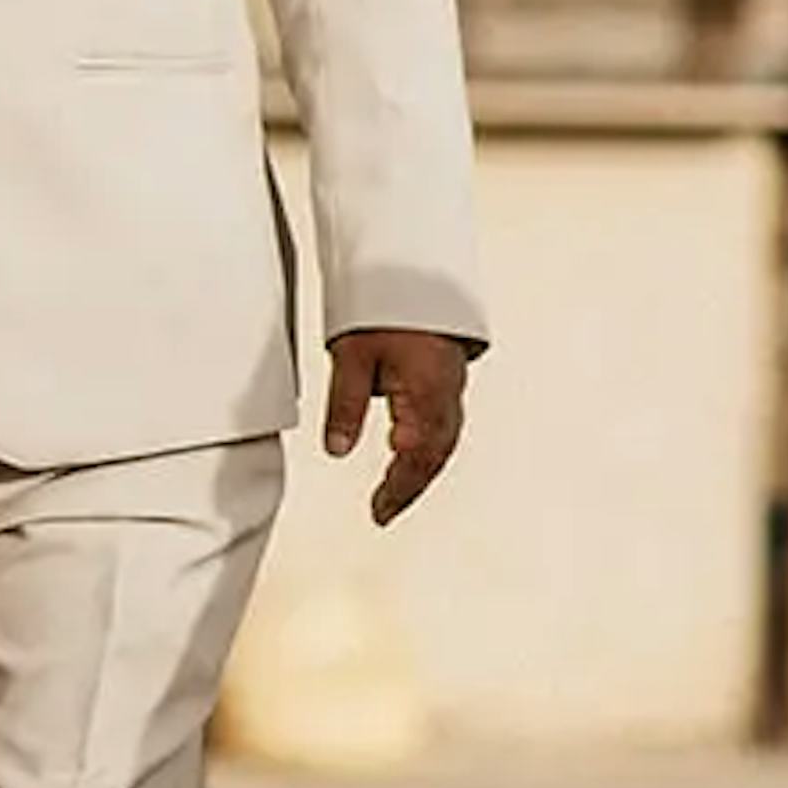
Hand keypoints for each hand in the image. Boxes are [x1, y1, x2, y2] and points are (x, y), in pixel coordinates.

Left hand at [324, 328, 472, 527]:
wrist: (417, 274)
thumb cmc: (384, 309)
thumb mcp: (351, 357)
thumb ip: (345, 406)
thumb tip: (336, 450)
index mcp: (425, 393)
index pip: (415, 456)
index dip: (398, 487)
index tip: (379, 511)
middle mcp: (446, 396)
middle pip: (433, 456)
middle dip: (408, 487)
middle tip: (383, 512)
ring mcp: (452, 390)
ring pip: (442, 443)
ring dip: (419, 472)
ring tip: (393, 495)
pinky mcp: (448, 382)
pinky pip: (444, 427)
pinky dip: (427, 450)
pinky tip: (408, 457)